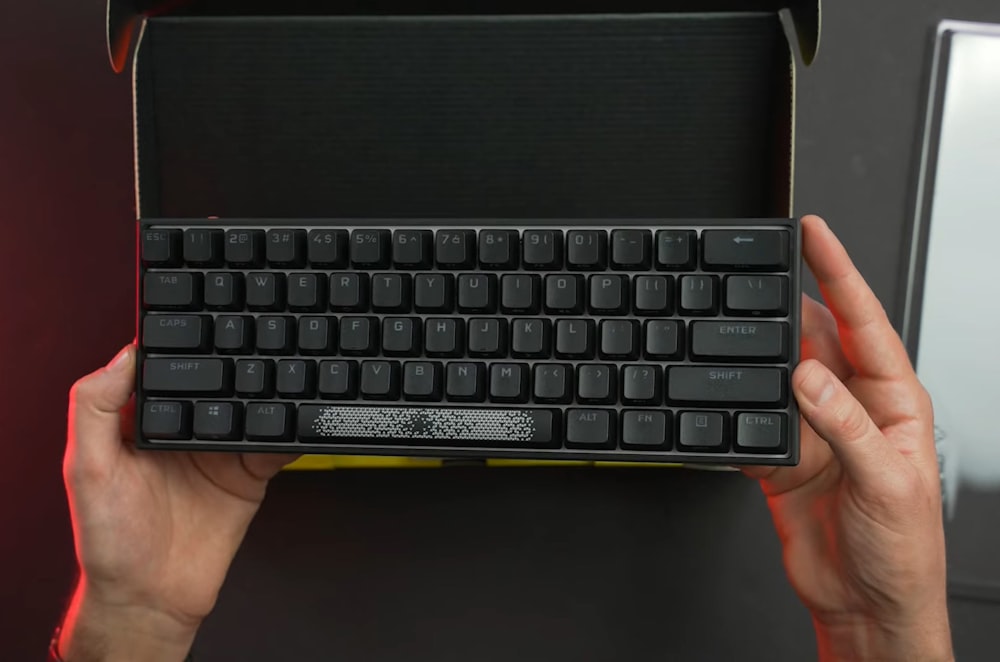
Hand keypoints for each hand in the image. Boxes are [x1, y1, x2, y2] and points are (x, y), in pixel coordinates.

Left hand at [59, 345, 298, 660]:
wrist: (152, 599)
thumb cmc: (110, 542)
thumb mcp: (88, 470)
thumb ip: (94, 409)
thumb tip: (122, 356)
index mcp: (145, 420)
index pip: (169, 369)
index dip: (184, 342)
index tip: (204, 318)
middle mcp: (186, 429)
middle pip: (219, 382)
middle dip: (239, 360)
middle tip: (258, 339)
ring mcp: (221, 451)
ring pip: (253, 407)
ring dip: (270, 390)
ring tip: (284, 374)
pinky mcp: (250, 475)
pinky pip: (276, 445)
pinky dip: (293, 431)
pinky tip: (300, 417)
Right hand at [744, 215, 952, 660]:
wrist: (868, 607)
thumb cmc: (903, 551)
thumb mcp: (887, 482)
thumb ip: (846, 424)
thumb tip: (809, 375)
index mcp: (892, 402)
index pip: (864, 323)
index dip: (839, 275)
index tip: (815, 236)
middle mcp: (851, 409)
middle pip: (816, 338)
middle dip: (789, 302)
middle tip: (758, 272)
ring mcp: (813, 433)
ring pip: (777, 375)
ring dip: (757, 356)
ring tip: (733, 328)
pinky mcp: (781, 461)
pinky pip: (750, 423)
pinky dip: (732, 413)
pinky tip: (721, 400)